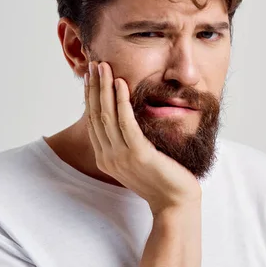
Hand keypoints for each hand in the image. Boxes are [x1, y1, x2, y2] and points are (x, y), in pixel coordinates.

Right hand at [84, 61, 201, 214]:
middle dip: (94, 87)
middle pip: (96, 114)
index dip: (90, 96)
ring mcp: (121, 156)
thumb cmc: (161, 179)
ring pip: (107, 115)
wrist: (175, 202)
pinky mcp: (138, 153)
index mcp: (105, 158)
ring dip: (104, 88)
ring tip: (104, 66)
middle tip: (93, 64)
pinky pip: (126, 122)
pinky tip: (121, 83)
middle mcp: (108, 157)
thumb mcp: (136, 159)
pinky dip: (121, 101)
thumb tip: (125, 118)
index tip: (90, 76)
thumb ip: (126, 142)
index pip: (93, 121)